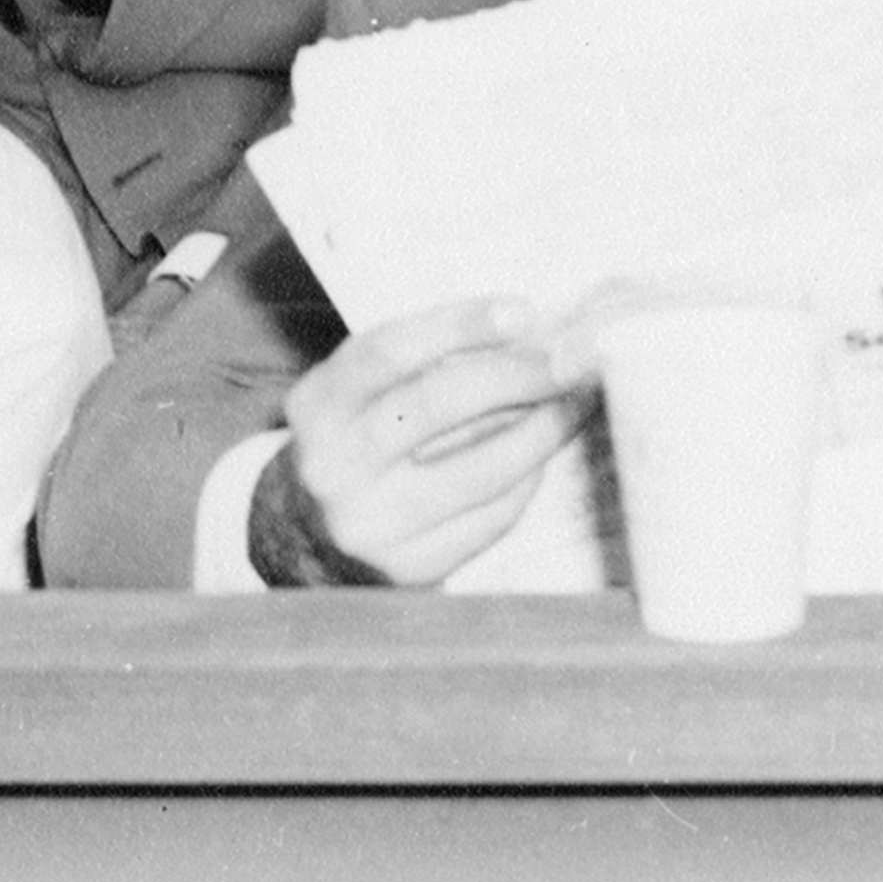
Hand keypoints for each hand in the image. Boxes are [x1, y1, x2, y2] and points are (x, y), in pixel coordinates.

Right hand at [278, 297, 586, 585]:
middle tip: (572, 358)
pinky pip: (490, 519)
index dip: (459, 325)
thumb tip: (526, 334)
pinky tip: (541, 458)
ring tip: (574, 404)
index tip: (522, 312)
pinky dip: (526, 482)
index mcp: (319, 405)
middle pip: (437, 405)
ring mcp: (371, 523)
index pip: (389, 352)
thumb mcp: (360, 394)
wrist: (309, 539)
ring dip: (541, 431)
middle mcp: (335, 465)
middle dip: (517, 375)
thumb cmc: (356, 443)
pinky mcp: (409, 569)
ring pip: (479, 469)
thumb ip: (422, 363)